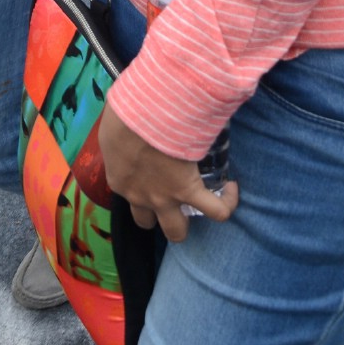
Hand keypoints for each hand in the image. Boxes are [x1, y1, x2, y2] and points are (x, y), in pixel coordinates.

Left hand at [98, 100, 237, 243]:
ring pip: (177, 231)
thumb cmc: (124, 113)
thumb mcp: (113, 125)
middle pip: (147, 224)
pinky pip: (216, 211)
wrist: (144, 113)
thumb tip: (129, 121)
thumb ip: (120, 133)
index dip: (138, 185)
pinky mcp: (189, 190)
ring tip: (197, 202)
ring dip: (185, 221)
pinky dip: (226, 204)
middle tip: (168, 192)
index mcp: (120, 180)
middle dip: (156, 215)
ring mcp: (165, 198)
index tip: (151, 166)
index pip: (127, 194)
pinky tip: (230, 188)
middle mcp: (140, 197)